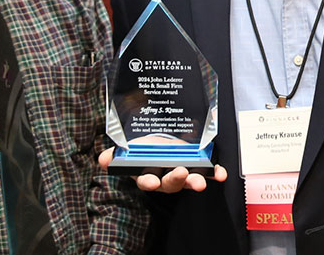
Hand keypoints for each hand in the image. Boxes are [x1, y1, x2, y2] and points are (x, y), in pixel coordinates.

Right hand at [97, 147, 226, 192]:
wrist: (157, 141)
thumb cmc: (141, 149)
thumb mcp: (126, 150)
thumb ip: (114, 155)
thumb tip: (102, 159)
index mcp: (147, 173)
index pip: (146, 180)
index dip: (148, 181)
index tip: (151, 181)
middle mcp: (164, 177)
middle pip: (169, 183)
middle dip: (175, 180)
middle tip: (180, 173)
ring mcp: (181, 173)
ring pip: (188, 180)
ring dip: (195, 181)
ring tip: (200, 182)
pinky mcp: (196, 167)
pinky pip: (207, 173)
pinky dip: (214, 174)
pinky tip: (221, 174)